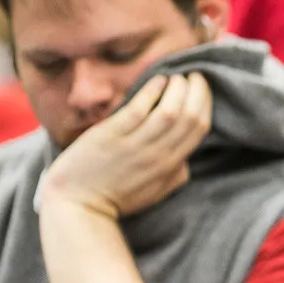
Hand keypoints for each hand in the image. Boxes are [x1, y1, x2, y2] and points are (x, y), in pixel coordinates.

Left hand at [40, 73, 211, 217]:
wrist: (79, 207)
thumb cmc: (117, 198)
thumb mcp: (156, 191)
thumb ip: (176, 174)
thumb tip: (187, 157)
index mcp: (171, 167)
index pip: (199, 128)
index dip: (205, 103)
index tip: (201, 88)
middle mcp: (158, 155)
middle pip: (189, 117)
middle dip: (196, 91)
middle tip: (193, 76)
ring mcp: (135, 146)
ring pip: (169, 111)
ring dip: (178, 88)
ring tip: (176, 76)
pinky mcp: (111, 136)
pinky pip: (139, 109)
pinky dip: (152, 91)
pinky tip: (157, 80)